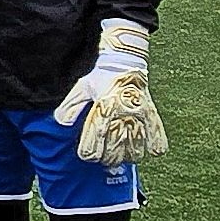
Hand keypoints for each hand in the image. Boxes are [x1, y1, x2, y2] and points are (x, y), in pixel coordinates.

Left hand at [52, 19, 165, 164]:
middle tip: (105, 157)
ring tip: (124, 154)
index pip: (94, 142)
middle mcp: (122, 114)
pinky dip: (155, 147)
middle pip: (115, 152)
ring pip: (136, 151)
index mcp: (103, 109)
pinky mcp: (152, 114)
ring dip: (128, 156)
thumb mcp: (80, 89)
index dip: (89, 153)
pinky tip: (148, 149)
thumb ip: (70, 107)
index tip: (88, 155)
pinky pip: (158, 138)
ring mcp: (139, 115)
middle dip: (108, 159)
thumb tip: (61, 122)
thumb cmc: (99, 77)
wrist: (123, 61)